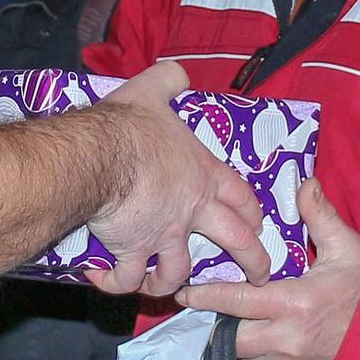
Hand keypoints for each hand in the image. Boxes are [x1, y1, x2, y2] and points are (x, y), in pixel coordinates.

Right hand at [84, 63, 270, 298]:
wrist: (99, 157)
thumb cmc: (129, 127)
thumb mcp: (153, 90)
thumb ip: (170, 81)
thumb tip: (178, 73)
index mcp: (202, 174)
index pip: (241, 196)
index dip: (252, 212)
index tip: (259, 225)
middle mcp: (191, 210)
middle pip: (236, 242)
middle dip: (252, 263)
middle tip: (258, 279)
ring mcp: (164, 235)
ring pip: (178, 272)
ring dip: (171, 282)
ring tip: (161, 285)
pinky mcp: (133, 251)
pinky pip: (127, 277)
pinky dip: (116, 282)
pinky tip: (104, 279)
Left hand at [176, 179, 359, 359]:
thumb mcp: (348, 250)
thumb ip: (321, 216)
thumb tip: (305, 183)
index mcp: (295, 304)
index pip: (236, 300)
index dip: (206, 296)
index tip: (185, 292)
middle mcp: (286, 341)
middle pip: (230, 336)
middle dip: (219, 321)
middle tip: (217, 307)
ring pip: (242, 356)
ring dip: (239, 340)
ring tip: (248, 321)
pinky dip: (256, 358)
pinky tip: (268, 341)